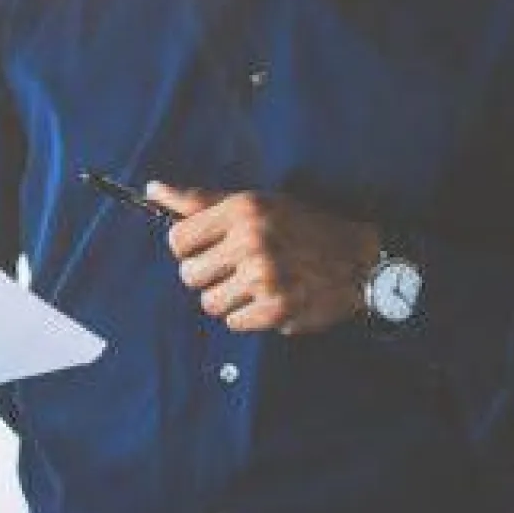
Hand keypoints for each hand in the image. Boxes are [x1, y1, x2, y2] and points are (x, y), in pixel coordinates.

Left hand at [145, 183, 380, 334]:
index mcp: (243, 210)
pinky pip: (234, 322)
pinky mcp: (276, 309)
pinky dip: (249, 316)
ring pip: (209, 303)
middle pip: (188, 276)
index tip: (209, 248)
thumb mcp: (256, 203)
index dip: (190, 248)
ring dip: (229, 298)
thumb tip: (152, 190)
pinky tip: (271, 298)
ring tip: (257, 283)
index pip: (177, 240)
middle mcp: (252, 241)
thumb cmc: (303, 227)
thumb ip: (201, 200)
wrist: (361, 259)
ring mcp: (264, 277)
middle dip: (209, 275)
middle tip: (237, 267)